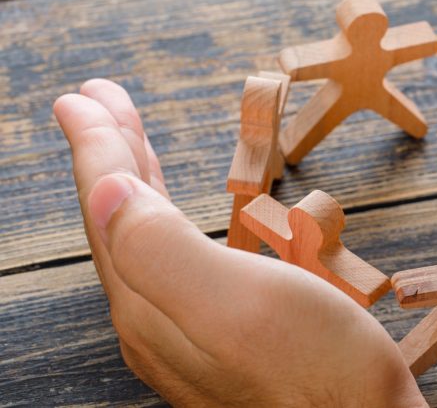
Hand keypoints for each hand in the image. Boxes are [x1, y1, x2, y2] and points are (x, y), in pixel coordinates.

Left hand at [54, 80, 424, 406]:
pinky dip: (168, 217)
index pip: (110, 208)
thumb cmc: (320, 371)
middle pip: (119, 220)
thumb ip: (162, 250)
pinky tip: (180, 213)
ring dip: (137, 179)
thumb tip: (105, 190)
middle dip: (112, 154)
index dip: (98, 147)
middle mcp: (156, 320)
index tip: (83, 97)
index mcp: (152, 303)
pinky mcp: (218, 338)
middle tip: (101, 100)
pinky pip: (174, 260)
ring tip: (133, 138)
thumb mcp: (239, 304)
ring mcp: (185, 332)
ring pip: (145, 238)